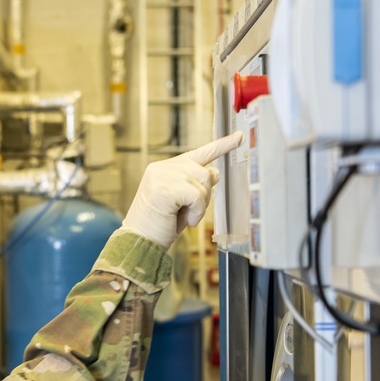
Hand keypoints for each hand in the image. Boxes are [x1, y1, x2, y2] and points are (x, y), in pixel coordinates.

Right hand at [122, 131, 242, 248]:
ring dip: (200, 205)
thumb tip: (215, 172)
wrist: (140, 243)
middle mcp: (162, 167)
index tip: (239, 137)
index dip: (222, 145)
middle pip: (204, 171)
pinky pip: (197, 196)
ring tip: (186, 217)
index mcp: (165, 168)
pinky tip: (186, 221)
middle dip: (205, 195)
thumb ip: (196, 185)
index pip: (199, 153)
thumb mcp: (183, 203)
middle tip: (191, 212)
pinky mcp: (164, 188)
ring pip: (203, 182)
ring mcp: (161, 175)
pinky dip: (197, 212)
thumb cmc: (160, 226)